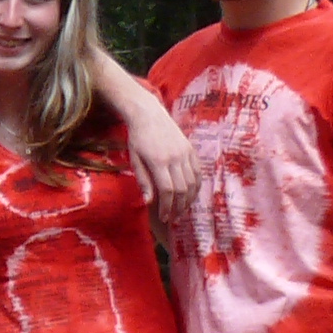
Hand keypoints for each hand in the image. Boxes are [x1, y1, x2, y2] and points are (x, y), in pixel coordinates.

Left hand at [125, 98, 201, 225]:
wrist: (149, 114)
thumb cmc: (137, 138)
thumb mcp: (134, 160)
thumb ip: (143, 181)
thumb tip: (149, 202)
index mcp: (159, 161)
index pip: (167, 191)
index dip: (166, 207)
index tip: (163, 218)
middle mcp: (175, 157)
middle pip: (182, 189)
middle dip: (178, 207)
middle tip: (173, 218)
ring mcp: (186, 153)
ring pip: (193, 182)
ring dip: (189, 199)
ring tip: (182, 210)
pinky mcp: (191, 149)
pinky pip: (198, 171)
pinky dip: (197, 186)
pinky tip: (191, 195)